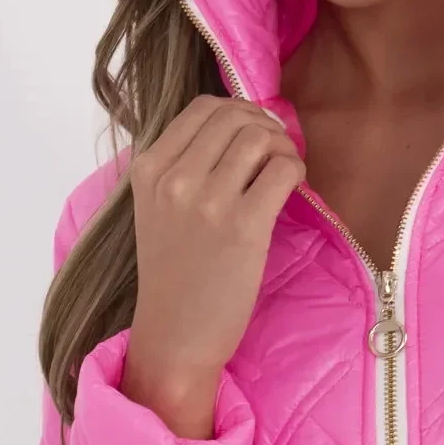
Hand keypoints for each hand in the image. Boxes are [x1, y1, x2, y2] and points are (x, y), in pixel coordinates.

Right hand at [122, 95, 304, 437]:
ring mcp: (207, 201)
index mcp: (148, 170)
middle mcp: (174, 179)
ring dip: (283, 148)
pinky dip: (295, 170)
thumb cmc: (174, 275)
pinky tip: (293, 189)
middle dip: (266, 127)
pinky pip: (282, 169)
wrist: (175, 336)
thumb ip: (184, 166)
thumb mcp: (157, 209)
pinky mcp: (243, 226)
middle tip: (276, 153)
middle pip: (235, 117)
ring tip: (283, 173)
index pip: (203, 108)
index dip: (240, 112)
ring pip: (260, 137)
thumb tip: (241, 126)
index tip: (255, 135)